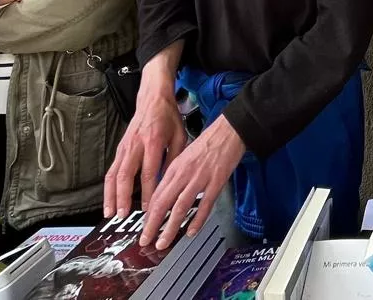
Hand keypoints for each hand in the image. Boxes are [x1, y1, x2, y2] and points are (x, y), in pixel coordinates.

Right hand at [104, 82, 185, 221]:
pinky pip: (111, 170)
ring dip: (111, 195)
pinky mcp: (119, 148)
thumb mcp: (180, 136)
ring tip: (110, 213)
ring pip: (114, 174)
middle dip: (123, 198)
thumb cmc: (168, 117)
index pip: (149, 173)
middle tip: (122, 215)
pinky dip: (109, 187)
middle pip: (126, 176)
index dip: (148, 193)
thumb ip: (174, 159)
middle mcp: (135, 145)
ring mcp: (125, 147)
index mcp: (153, 142)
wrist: (153, 98)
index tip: (149, 210)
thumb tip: (170, 183)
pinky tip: (109, 199)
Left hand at [140, 114, 243, 248]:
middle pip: (163, 203)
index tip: (144, 227)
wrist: (228, 131)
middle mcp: (184, 174)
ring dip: (171, 227)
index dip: (148, 214)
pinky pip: (205, 205)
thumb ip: (175, 174)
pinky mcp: (216, 182)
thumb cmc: (208, 143)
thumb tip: (166, 193)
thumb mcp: (184, 156)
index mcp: (174, 167)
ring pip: (181, 207)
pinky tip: (192, 231)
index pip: (157, 195)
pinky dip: (198, 220)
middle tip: (146, 240)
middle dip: (152, 225)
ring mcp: (200, 179)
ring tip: (164, 241)